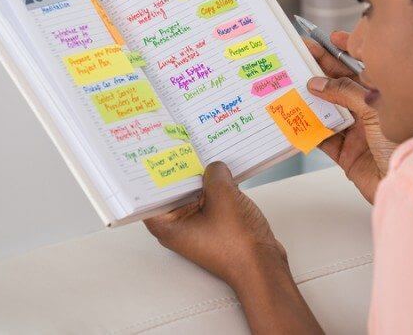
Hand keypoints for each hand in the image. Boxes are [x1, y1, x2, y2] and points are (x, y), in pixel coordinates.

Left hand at [144, 161, 285, 287]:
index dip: (153, 172)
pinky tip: (227, 173)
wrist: (263, 267)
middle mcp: (178, 228)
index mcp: (168, 225)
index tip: (156, 153)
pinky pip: (210, 202)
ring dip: (203, 178)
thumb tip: (214, 166)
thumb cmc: (238, 244)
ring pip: (194, 195)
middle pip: (173, 191)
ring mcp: (197, 228)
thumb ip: (214, 173)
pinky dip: (216, 189)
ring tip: (207, 154)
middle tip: (183, 146)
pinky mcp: (214, 227)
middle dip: (181, 170)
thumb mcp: (223, 195)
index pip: (149, 194)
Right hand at [305, 31, 397, 202]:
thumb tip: (318, 83)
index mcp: (384, 95)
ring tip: (290, 83)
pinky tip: (295, 118)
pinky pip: (323, 139)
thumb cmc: (409, 142)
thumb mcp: (376, 107)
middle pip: (339, 86)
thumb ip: (345, 92)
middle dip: (319, 71)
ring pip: (328, 111)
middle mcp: (371, 111)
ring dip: (310, 99)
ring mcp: (358, 133)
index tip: (324, 39)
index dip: (342, 52)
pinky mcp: (348, 155)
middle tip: (298, 56)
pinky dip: (309, 130)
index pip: (359, 67)